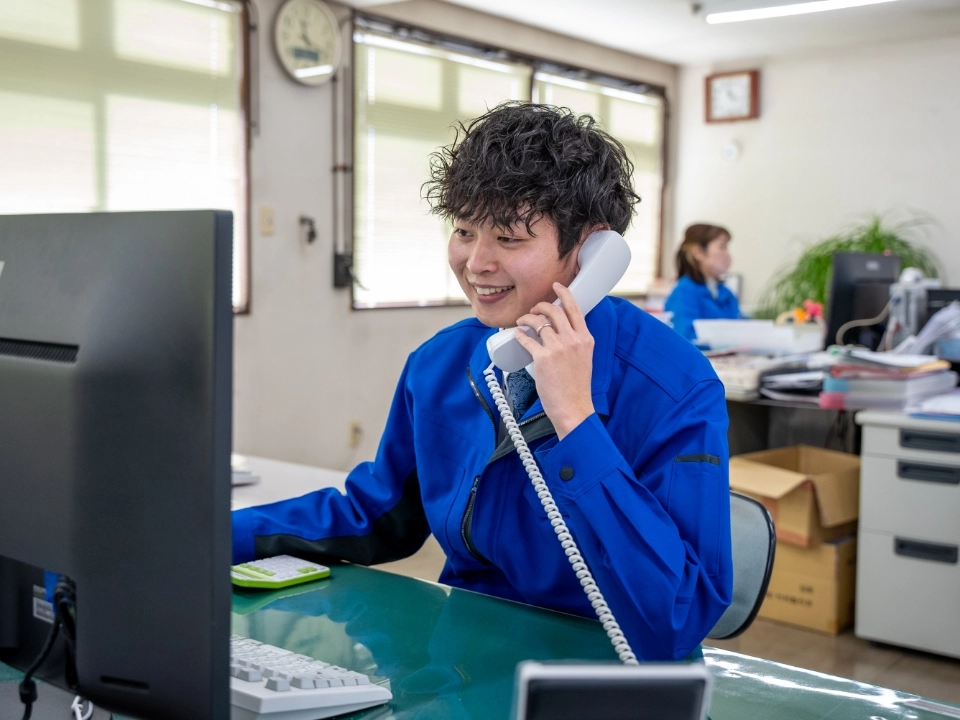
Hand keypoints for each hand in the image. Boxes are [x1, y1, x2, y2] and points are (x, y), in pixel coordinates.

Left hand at [514, 283, 594, 439]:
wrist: (574, 407)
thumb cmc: (577, 387)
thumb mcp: (584, 358)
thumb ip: (575, 342)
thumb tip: (558, 331)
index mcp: (585, 339)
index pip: (575, 309)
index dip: (564, 294)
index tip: (556, 286)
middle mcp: (573, 340)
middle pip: (554, 311)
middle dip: (540, 306)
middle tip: (534, 310)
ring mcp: (558, 348)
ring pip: (539, 322)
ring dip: (527, 318)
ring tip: (522, 321)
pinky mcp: (543, 358)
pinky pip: (527, 339)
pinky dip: (520, 335)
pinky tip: (517, 334)